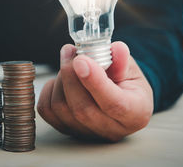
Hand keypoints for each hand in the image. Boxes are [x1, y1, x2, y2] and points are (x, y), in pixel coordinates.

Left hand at [37, 42, 152, 141]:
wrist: (118, 96)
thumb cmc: (126, 82)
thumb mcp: (130, 68)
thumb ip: (122, 59)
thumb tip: (116, 49)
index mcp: (135, 113)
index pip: (114, 104)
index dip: (94, 82)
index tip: (81, 60)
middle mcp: (111, 129)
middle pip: (82, 108)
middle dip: (70, 75)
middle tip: (71, 52)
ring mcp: (87, 133)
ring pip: (61, 107)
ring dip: (60, 79)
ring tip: (70, 63)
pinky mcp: (67, 129)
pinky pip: (47, 109)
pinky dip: (49, 89)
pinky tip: (61, 79)